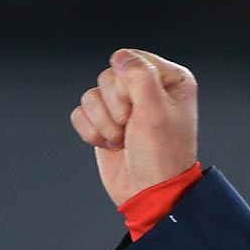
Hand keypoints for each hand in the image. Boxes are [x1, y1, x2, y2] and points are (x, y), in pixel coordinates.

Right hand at [69, 48, 199, 205]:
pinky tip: (111, 145)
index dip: (128, 86)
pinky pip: (80, 113)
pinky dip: (92, 132)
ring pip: (91, 96)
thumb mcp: (156, 112)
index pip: (131, 60)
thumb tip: (119, 57)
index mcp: (169, 79)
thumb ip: (139, 76)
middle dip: (116, 108)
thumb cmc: (161, 156)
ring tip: (124, 140)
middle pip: (108, 78)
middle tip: (133, 128)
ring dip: (105, 123)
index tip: (142, 110)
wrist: (149, 193)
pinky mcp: (104, 122)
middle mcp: (146, 88)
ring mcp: (124, 106)